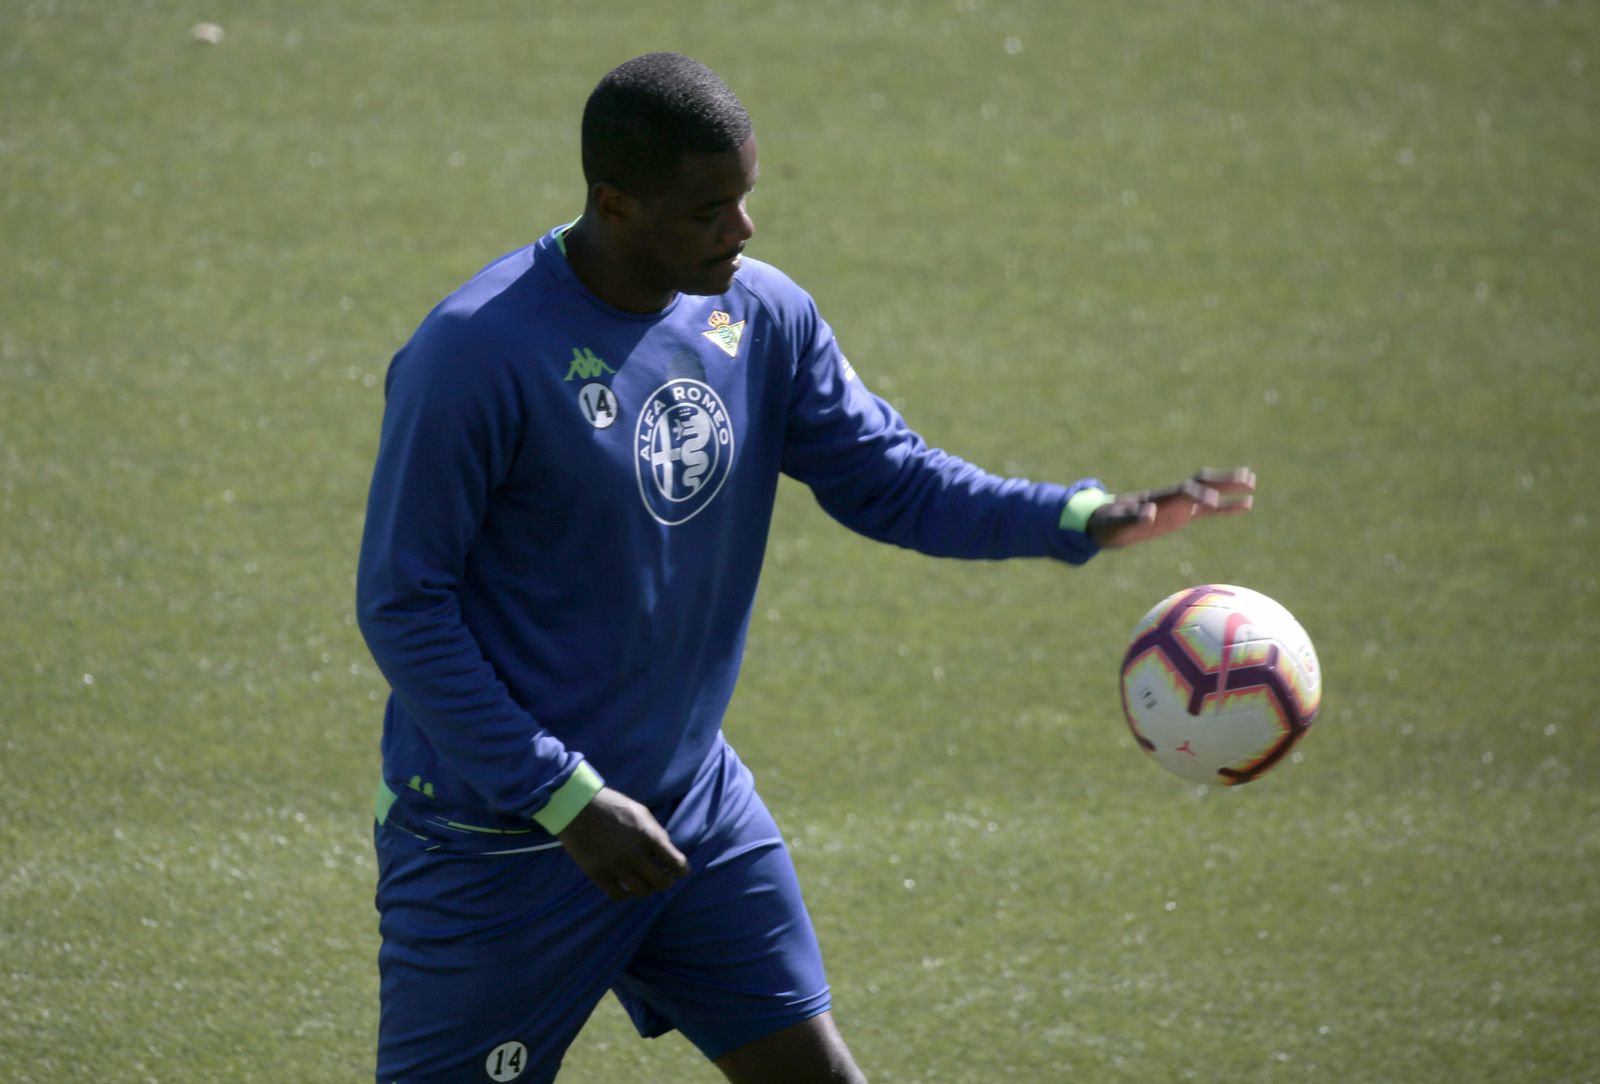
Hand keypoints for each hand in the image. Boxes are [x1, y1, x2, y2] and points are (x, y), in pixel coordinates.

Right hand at [557, 787, 689, 900]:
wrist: (576, 806)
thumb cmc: (612, 805)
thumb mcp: (641, 812)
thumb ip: (656, 832)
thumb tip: (668, 853)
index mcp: (648, 835)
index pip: (676, 863)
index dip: (681, 870)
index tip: (679, 872)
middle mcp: (634, 853)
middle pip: (661, 882)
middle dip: (666, 882)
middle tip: (663, 879)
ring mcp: (616, 866)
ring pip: (642, 891)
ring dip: (647, 888)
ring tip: (644, 882)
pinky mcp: (598, 874)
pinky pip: (619, 895)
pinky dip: (627, 893)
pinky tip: (626, 886)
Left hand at [1088, 467, 1254, 547]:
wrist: (1104, 523)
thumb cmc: (1109, 523)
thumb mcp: (1117, 524)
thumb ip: (1132, 519)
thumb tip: (1149, 513)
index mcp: (1158, 498)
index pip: (1184, 492)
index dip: (1199, 495)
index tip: (1213, 501)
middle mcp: (1172, 497)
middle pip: (1202, 483)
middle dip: (1222, 480)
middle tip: (1247, 478)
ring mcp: (1180, 505)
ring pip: (1210, 492)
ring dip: (1229, 488)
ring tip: (1252, 483)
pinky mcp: (1183, 514)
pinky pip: (1210, 510)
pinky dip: (1228, 507)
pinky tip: (1247, 505)